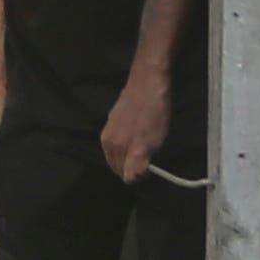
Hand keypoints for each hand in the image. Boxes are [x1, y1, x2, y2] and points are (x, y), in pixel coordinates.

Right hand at [98, 65, 169, 182]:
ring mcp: (110, 126)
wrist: (149, 80)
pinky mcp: (115, 116)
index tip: (151, 169)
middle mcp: (107, 139)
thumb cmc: (152, 112)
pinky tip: (141, 132)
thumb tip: (131, 178)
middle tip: (150, 158)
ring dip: (131, 154)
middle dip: (132, 166)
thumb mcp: (149, 143)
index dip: (139, 175)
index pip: (123, 174)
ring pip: (119, 151)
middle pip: (118, 165)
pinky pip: (121, 138)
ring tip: (147, 145)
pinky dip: (129, 141)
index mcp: (112, 147)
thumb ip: (137, 164)